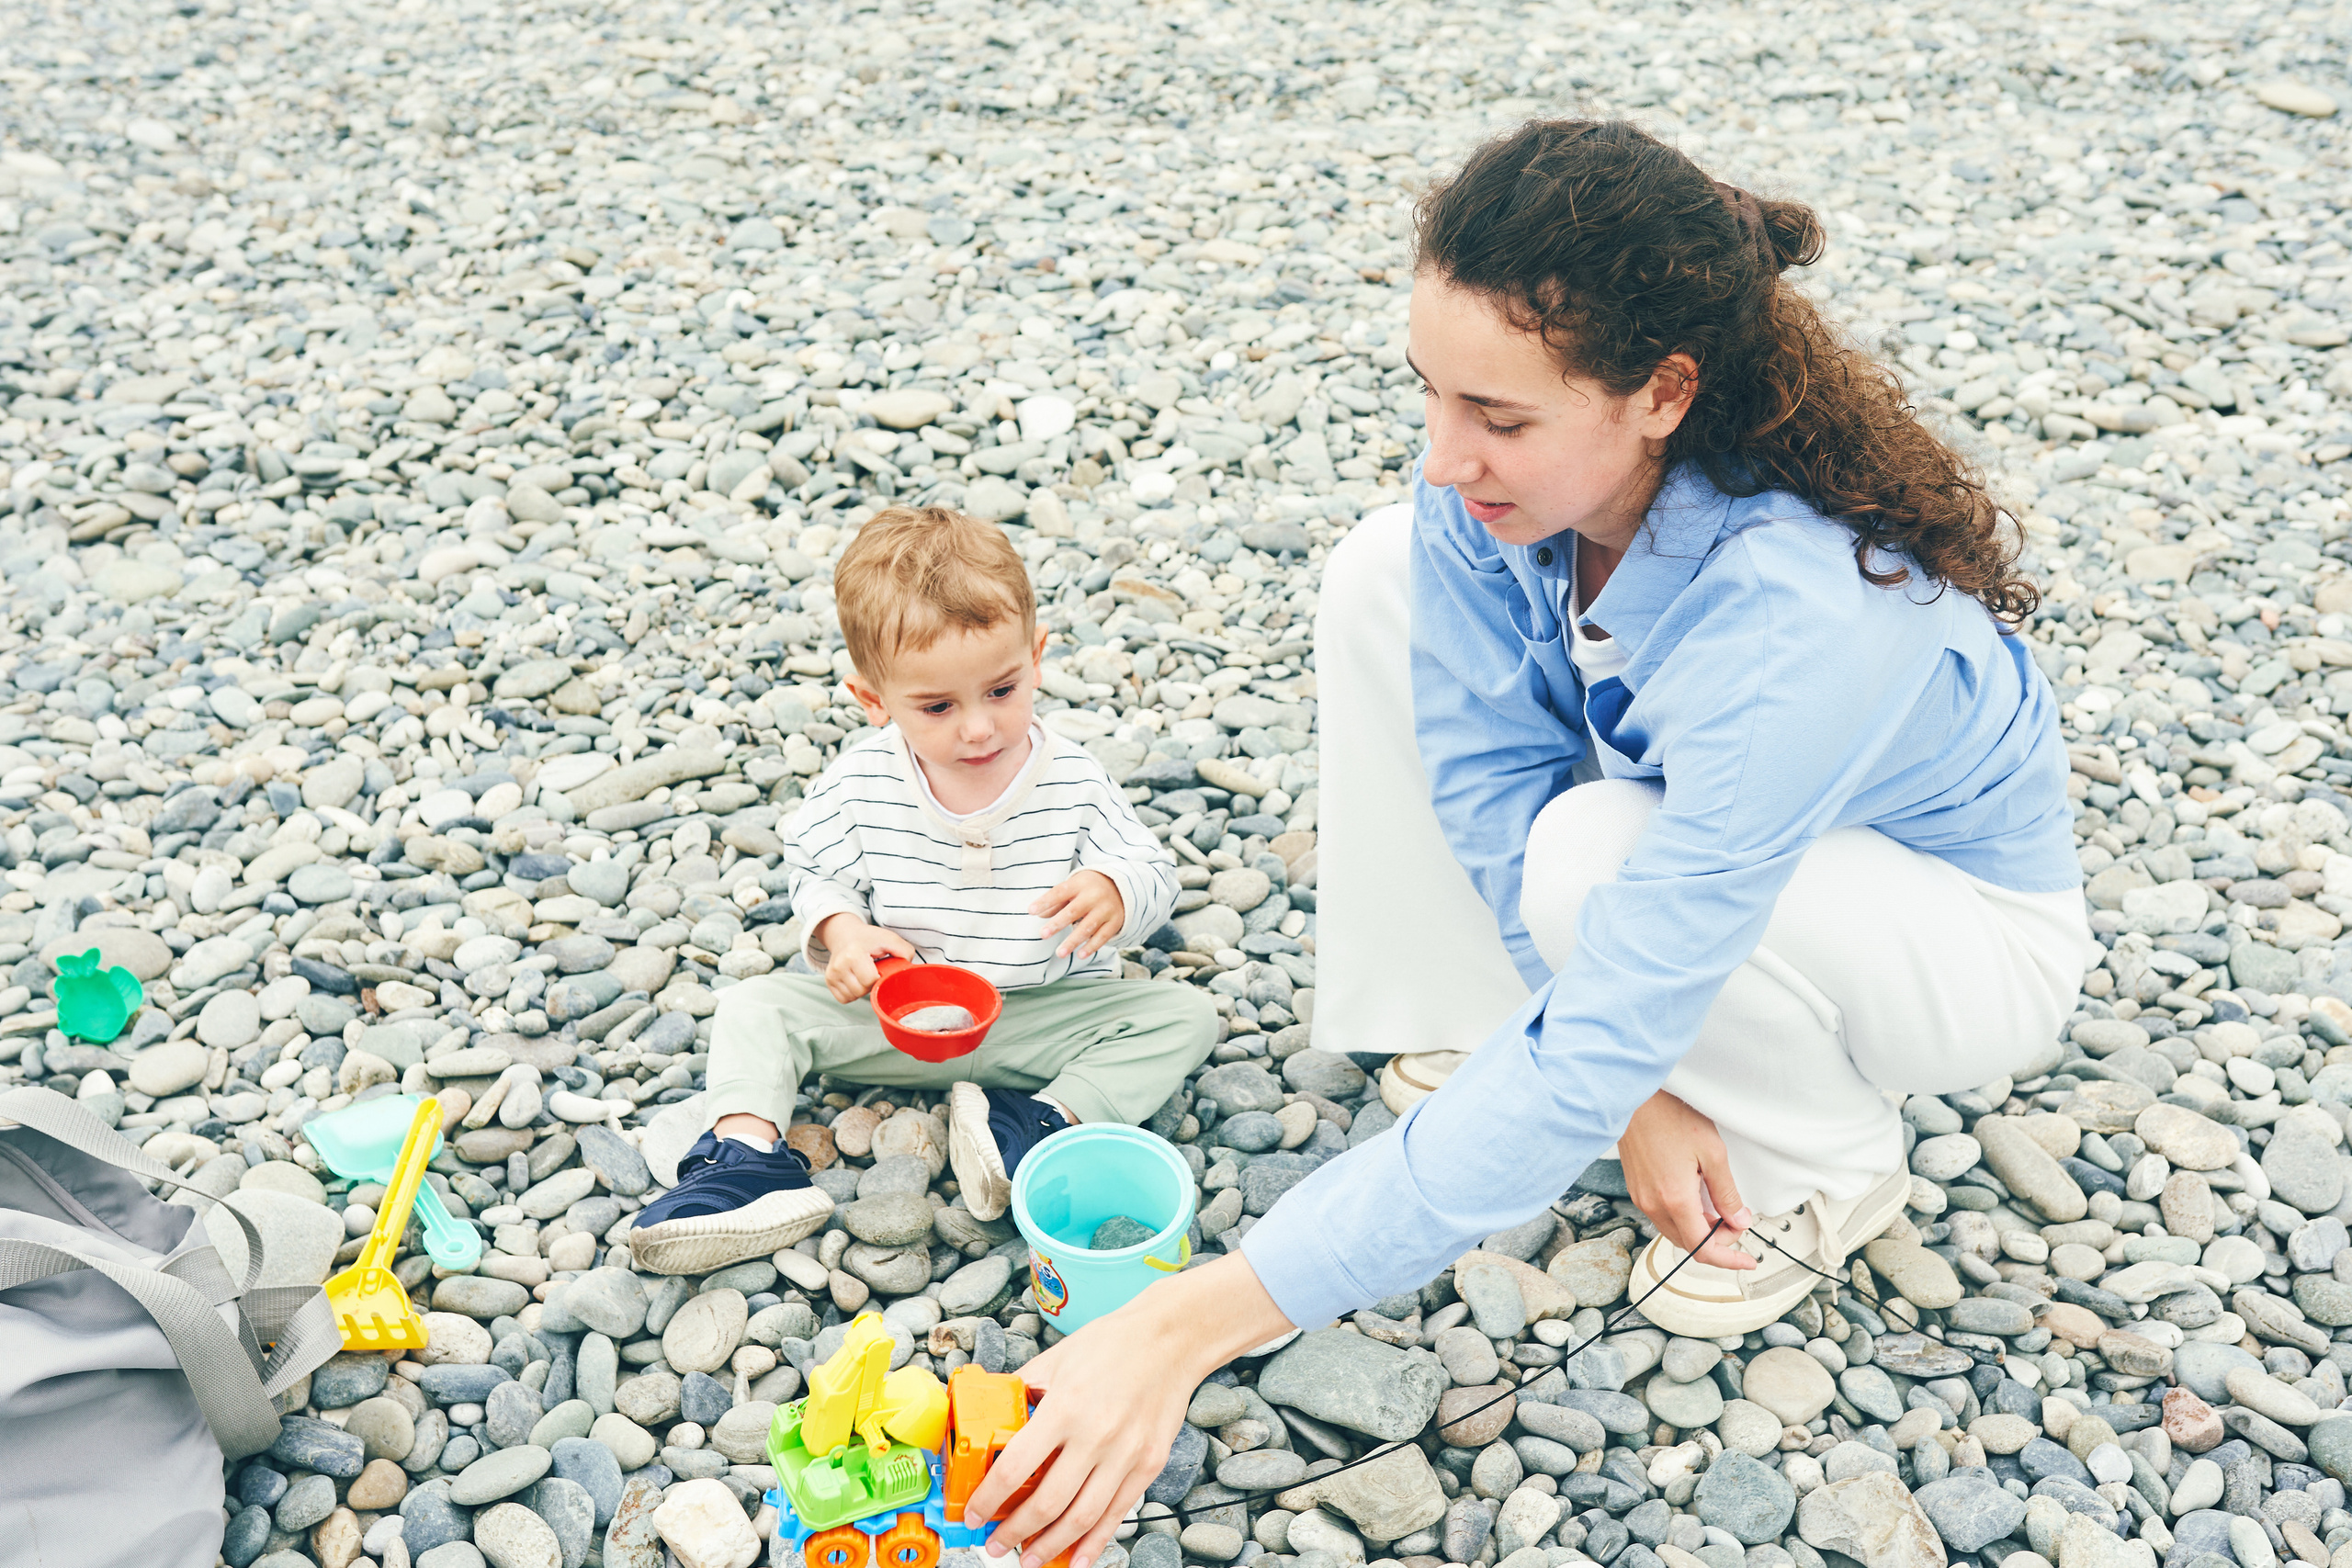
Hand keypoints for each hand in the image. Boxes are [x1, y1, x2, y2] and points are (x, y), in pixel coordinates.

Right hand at [815, 913, 918, 1003]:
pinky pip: (844, 999)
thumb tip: (907, 970)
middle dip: (871, 984)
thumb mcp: (890, 938)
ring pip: (853, 997)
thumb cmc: (869, 938)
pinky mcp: (828, 981)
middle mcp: (839, 965)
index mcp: (853, 954)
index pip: (870, 981)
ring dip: (862, 990)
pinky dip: (852, 993)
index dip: (879, 977)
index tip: (880, 967)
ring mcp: (831, 975)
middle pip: (861, 991)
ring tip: (863, 974)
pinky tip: (856, 980)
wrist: (845, 934)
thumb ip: (905, 951)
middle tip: (872, 970)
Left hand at [964, 1254, 1292, 1567]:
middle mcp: (1095, 1436)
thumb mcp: (1057, 1357)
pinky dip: (1095, 1543)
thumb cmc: (1112, 1343)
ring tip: (1028, 1559)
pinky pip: (1117, 1513)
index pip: (1015, 1468)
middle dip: (1015, 1532)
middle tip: (995, 1546)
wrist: (1172, 1339)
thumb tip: (991, 1413)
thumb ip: (1023, 1388)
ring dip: (1050, 1546)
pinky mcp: (1149, 1465)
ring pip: (1082, 1518)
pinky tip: (1076, 1558)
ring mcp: (1126, 1454)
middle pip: (1047, 1503)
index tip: (975, 1515)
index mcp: (1065, 1407)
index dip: (989, 1499)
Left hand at [1030, 870, 1125, 958]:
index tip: (1030, 911)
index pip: (1060, 892)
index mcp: (1080, 884)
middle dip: (1058, 924)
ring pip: (1088, 926)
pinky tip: (1080, 955)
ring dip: (1073, 941)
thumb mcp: (1073, 888)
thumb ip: (1056, 901)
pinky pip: (1103, 936)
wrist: (1120, 886)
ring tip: (1059, 953)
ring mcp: (1106, 909)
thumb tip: (1040, 915)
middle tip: (1042, 935)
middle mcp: (1094, 895)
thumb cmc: (1087, 889)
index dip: (1045, 901)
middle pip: (1074, 911)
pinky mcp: (1115, 921)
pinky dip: (1092, 946)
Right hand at [1619, 1088, 1754, 1270]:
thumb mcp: (1712, 1153)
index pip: (1703, 1249)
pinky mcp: (1637, 1188)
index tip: (1747, 1260)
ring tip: (1719, 1212)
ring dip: (1699, 1230)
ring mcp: (1642, 1198)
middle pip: (1688, 1244)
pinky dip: (1684, 1218)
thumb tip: (1738, 1219)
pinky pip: (1663, 1217)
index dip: (1728, 1259)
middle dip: (1716, 1242)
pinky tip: (1697, 1200)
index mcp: (1675, 1200)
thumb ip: (1727, 1193)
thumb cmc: (1671, 1117)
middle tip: (1736, 1222)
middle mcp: (1653, 1205)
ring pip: (1674, 1232)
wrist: (1636, 1098)